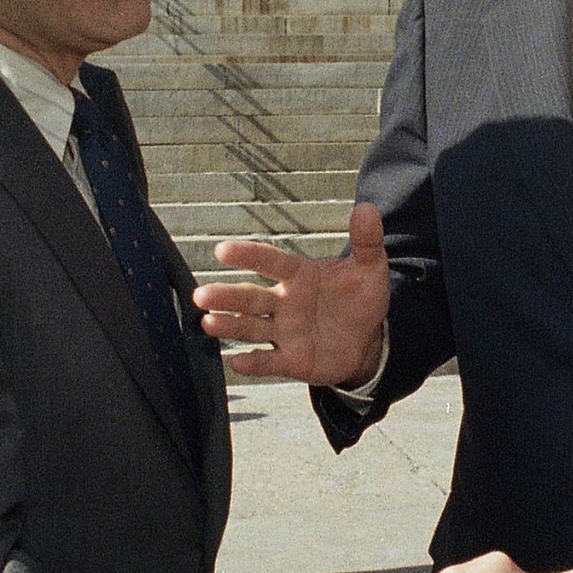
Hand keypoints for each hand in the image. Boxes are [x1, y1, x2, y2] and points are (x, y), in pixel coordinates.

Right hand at [195, 202, 390, 385]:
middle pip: (251, 297)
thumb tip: (367, 209)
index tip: (223, 250)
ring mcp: (285, 332)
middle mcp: (284, 302)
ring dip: (229, 326)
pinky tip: (237, 362)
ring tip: (208, 322)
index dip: (248, 256)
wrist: (368, 339)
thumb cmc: (360, 298)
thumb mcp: (370, 268)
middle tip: (202, 294)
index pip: (270, 262)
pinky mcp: (291, 360)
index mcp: (298, 275)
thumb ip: (366, 241)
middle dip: (226, 296)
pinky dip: (254, 363)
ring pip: (251, 327)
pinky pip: (269, 361)